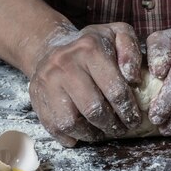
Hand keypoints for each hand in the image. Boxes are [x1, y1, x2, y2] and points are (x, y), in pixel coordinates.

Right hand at [28, 22, 142, 146]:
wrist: (51, 46)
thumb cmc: (92, 45)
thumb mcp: (118, 34)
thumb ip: (131, 50)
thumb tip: (133, 77)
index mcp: (89, 48)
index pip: (114, 89)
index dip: (128, 110)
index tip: (134, 120)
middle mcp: (65, 63)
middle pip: (93, 109)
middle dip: (111, 125)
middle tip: (120, 129)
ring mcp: (48, 81)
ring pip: (71, 122)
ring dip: (91, 134)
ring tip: (102, 133)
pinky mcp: (36, 96)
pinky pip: (53, 126)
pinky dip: (70, 136)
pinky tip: (83, 134)